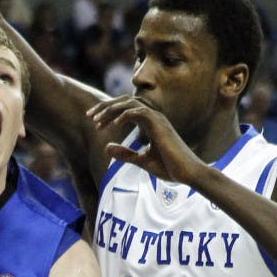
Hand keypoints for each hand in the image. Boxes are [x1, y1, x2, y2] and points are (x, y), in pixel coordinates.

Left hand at [87, 98, 204, 185]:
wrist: (187, 174)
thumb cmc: (170, 167)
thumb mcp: (141, 160)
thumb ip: (125, 153)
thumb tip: (106, 146)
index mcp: (149, 123)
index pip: (125, 110)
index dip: (107, 112)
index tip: (93, 120)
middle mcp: (153, 117)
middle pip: (125, 102)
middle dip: (105, 107)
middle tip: (89, 115)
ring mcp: (157, 119)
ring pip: (130, 104)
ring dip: (112, 110)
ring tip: (97, 121)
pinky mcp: (160, 125)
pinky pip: (140, 112)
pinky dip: (126, 114)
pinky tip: (115, 123)